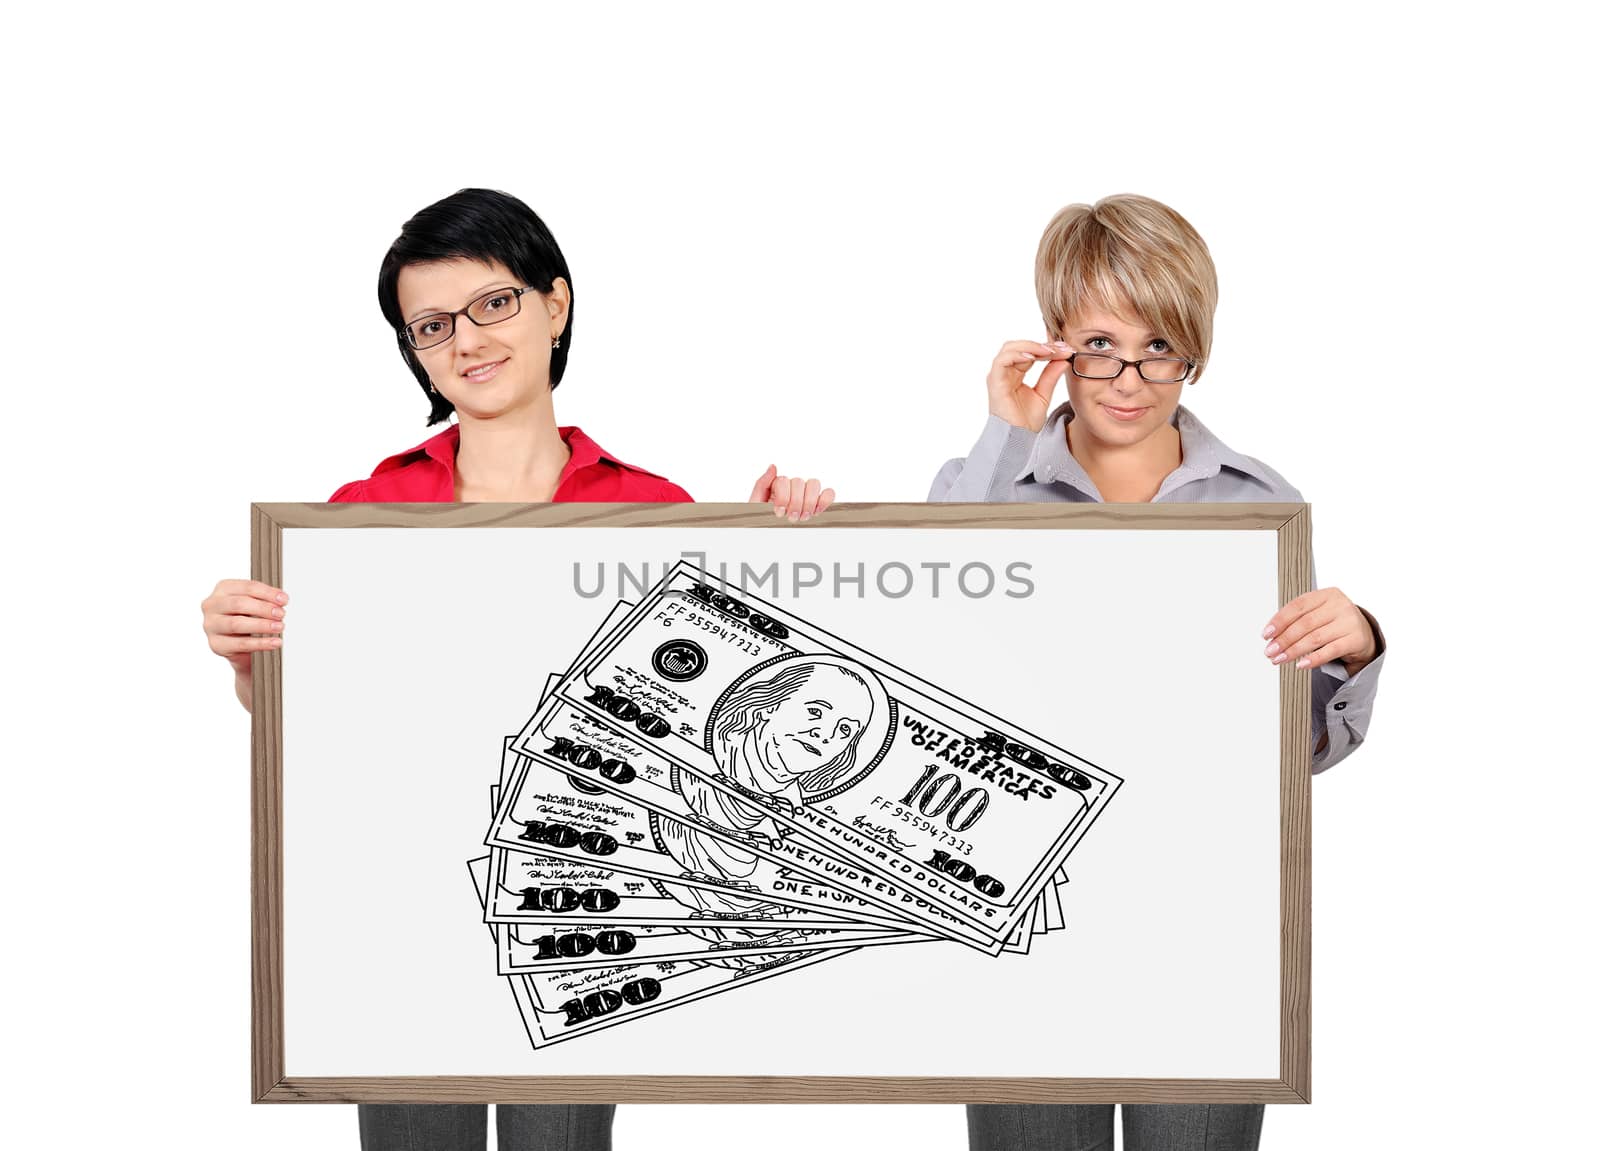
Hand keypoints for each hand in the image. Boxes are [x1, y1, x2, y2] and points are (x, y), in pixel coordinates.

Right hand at [202, 579, 286, 709]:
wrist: (238, 645)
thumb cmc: (246, 619)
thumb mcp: (254, 605)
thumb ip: (264, 600)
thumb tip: (281, 600)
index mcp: (223, 589)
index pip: (246, 587)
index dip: (267, 593)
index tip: (283, 600)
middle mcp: (213, 606)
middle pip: (239, 604)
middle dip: (263, 608)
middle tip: (281, 614)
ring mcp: (211, 625)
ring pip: (237, 624)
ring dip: (262, 625)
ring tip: (279, 627)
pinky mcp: (216, 644)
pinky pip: (240, 643)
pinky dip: (260, 643)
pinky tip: (274, 642)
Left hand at [748, 464, 835, 521]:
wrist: (768, 543)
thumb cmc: (761, 524)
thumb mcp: (755, 504)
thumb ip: (762, 484)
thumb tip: (773, 467)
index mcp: (777, 487)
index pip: (785, 480)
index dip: (783, 497)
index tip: (779, 512)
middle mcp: (792, 489)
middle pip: (799, 482)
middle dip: (795, 502)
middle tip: (790, 518)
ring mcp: (806, 497)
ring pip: (814, 484)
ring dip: (808, 502)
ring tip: (802, 517)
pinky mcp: (818, 505)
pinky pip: (828, 493)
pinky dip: (825, 500)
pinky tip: (816, 511)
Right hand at [986, 339, 1073, 431]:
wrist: (1019, 439)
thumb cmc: (1026, 421)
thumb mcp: (1044, 393)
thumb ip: (1051, 375)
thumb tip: (1064, 358)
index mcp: (1015, 374)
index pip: (1029, 352)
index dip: (1047, 348)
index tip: (1066, 349)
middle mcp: (1004, 372)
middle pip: (1019, 346)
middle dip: (1041, 344)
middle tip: (1060, 347)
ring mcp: (998, 376)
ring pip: (1009, 348)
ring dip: (1031, 346)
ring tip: (1049, 351)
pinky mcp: (995, 382)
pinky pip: (1003, 360)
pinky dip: (1018, 353)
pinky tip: (1034, 355)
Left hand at [1263, 588, 1376, 673]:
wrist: (1363, 634)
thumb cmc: (1334, 623)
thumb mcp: (1318, 614)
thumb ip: (1297, 620)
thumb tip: (1272, 636)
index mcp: (1327, 594)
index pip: (1298, 606)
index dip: (1280, 621)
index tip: (1266, 635)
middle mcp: (1339, 605)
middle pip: (1305, 623)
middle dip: (1284, 639)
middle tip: (1270, 651)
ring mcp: (1349, 622)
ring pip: (1315, 638)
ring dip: (1294, 651)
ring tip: (1280, 659)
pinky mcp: (1356, 640)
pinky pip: (1330, 651)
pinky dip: (1314, 659)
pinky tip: (1301, 664)